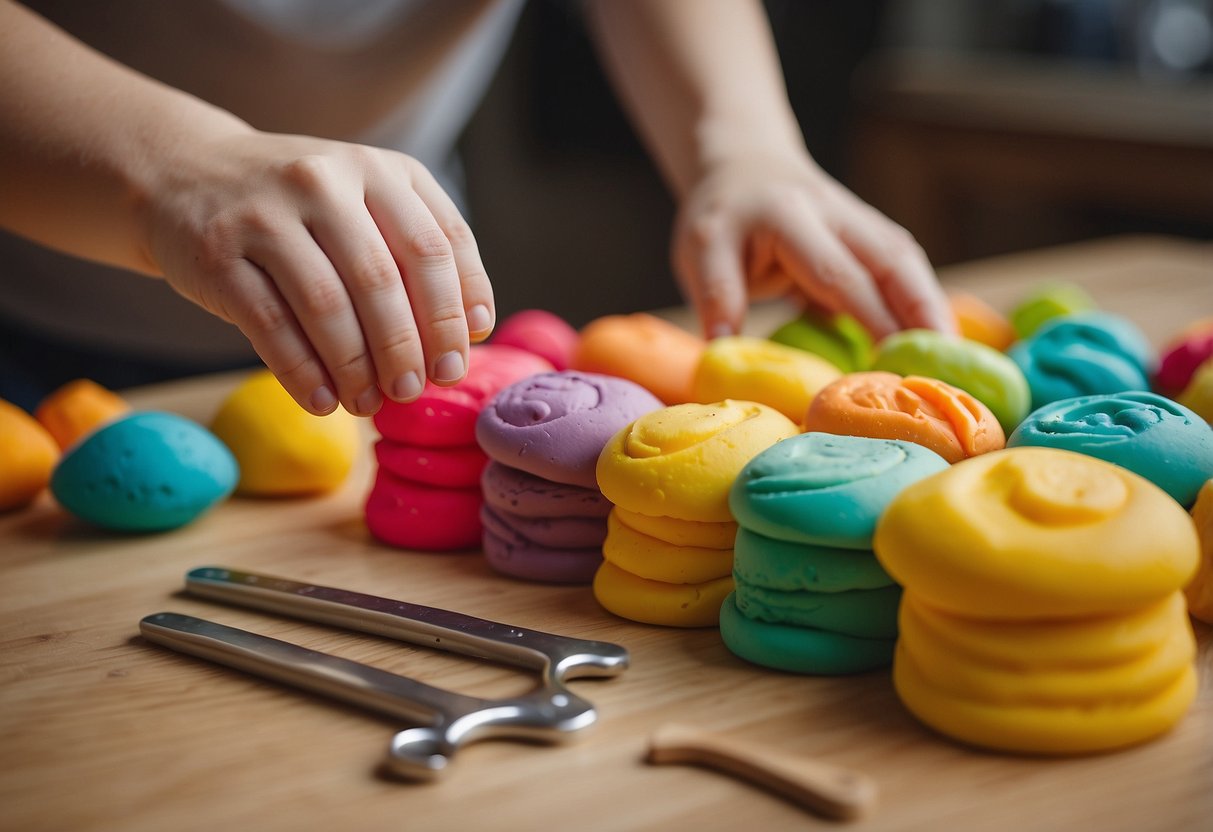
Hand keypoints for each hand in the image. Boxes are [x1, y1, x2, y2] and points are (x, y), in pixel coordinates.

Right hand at [144, 129, 493, 415]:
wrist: (183, 173)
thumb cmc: (299, 209)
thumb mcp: (364, 204)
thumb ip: (417, 252)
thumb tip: (473, 329)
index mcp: (378, 168)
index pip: (438, 244)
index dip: (455, 310)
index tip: (459, 360)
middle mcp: (324, 180)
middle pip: (385, 278)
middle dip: (408, 347)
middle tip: (415, 390)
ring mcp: (265, 213)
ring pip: (328, 304)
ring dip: (357, 368)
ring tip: (369, 404)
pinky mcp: (217, 252)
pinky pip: (271, 325)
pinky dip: (304, 373)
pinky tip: (324, 401)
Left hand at [671, 151, 954, 339]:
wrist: (745, 165)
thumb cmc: (721, 216)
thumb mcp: (700, 249)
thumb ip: (715, 294)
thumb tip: (722, 349)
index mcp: (791, 217)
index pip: (839, 272)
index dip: (870, 317)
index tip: (889, 362)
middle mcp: (838, 215)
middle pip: (894, 263)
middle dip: (924, 313)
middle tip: (948, 366)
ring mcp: (862, 223)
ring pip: (909, 265)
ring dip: (933, 311)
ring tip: (954, 363)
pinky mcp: (872, 240)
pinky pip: (905, 273)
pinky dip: (923, 306)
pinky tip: (935, 345)